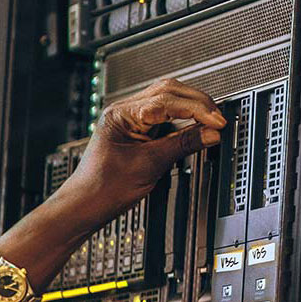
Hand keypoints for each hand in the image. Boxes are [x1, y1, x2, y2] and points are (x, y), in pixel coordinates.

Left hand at [59, 77, 225, 228]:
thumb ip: (182, 144)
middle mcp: (123, 111)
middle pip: (170, 92)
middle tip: (218, 120)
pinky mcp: (134, 131)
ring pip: (168, 101)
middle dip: (197, 104)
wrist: (82, 208)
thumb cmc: (101, 190)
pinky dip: (181, 121)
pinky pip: (163, 117)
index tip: (217, 121)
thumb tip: (211, 133)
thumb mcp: (148, 166)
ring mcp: (128, 120)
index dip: (197, 109)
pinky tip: (193, 129)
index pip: (168, 100)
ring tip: (209, 124)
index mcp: (120, 114)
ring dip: (191, 110)